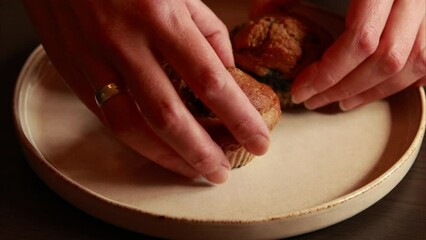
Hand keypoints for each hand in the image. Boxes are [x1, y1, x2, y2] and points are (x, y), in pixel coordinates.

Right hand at [24, 0, 270, 182]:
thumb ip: (207, 31)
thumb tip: (226, 70)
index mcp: (161, 16)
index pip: (209, 80)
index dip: (238, 118)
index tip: (257, 141)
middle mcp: (126, 41)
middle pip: (169, 115)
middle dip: (201, 151)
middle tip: (222, 171)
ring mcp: (93, 58)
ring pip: (132, 126)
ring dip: (166, 157)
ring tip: (192, 170)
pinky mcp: (71, 70)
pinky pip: (105, 117)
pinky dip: (136, 141)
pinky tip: (158, 150)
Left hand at [251, 0, 425, 109]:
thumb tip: (258, 15)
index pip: (360, 40)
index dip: (328, 73)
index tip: (300, 89)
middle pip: (387, 60)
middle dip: (345, 89)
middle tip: (315, 101)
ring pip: (413, 63)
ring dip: (375, 91)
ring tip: (342, 103)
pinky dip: (405, 79)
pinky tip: (377, 89)